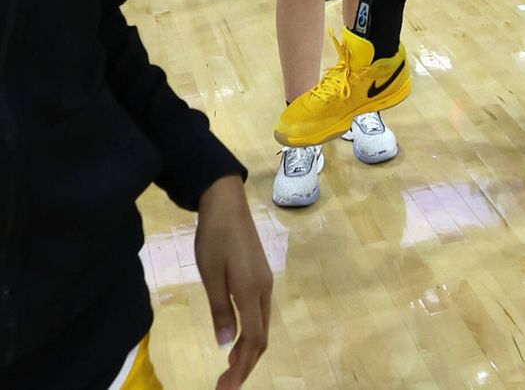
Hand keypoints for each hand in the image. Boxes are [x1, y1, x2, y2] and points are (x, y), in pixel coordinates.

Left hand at [194, 176, 271, 389]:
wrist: (226, 203)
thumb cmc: (214, 239)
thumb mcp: (211, 275)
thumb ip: (220, 310)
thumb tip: (226, 345)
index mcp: (252, 291)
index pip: (253, 339)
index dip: (241, 367)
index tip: (225, 388)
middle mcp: (264, 289)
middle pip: (262, 336)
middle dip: (246, 365)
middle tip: (226, 386)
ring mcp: (264, 281)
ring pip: (262, 325)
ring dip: (249, 351)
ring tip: (230, 370)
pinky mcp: (260, 275)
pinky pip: (260, 313)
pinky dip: (251, 333)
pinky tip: (237, 339)